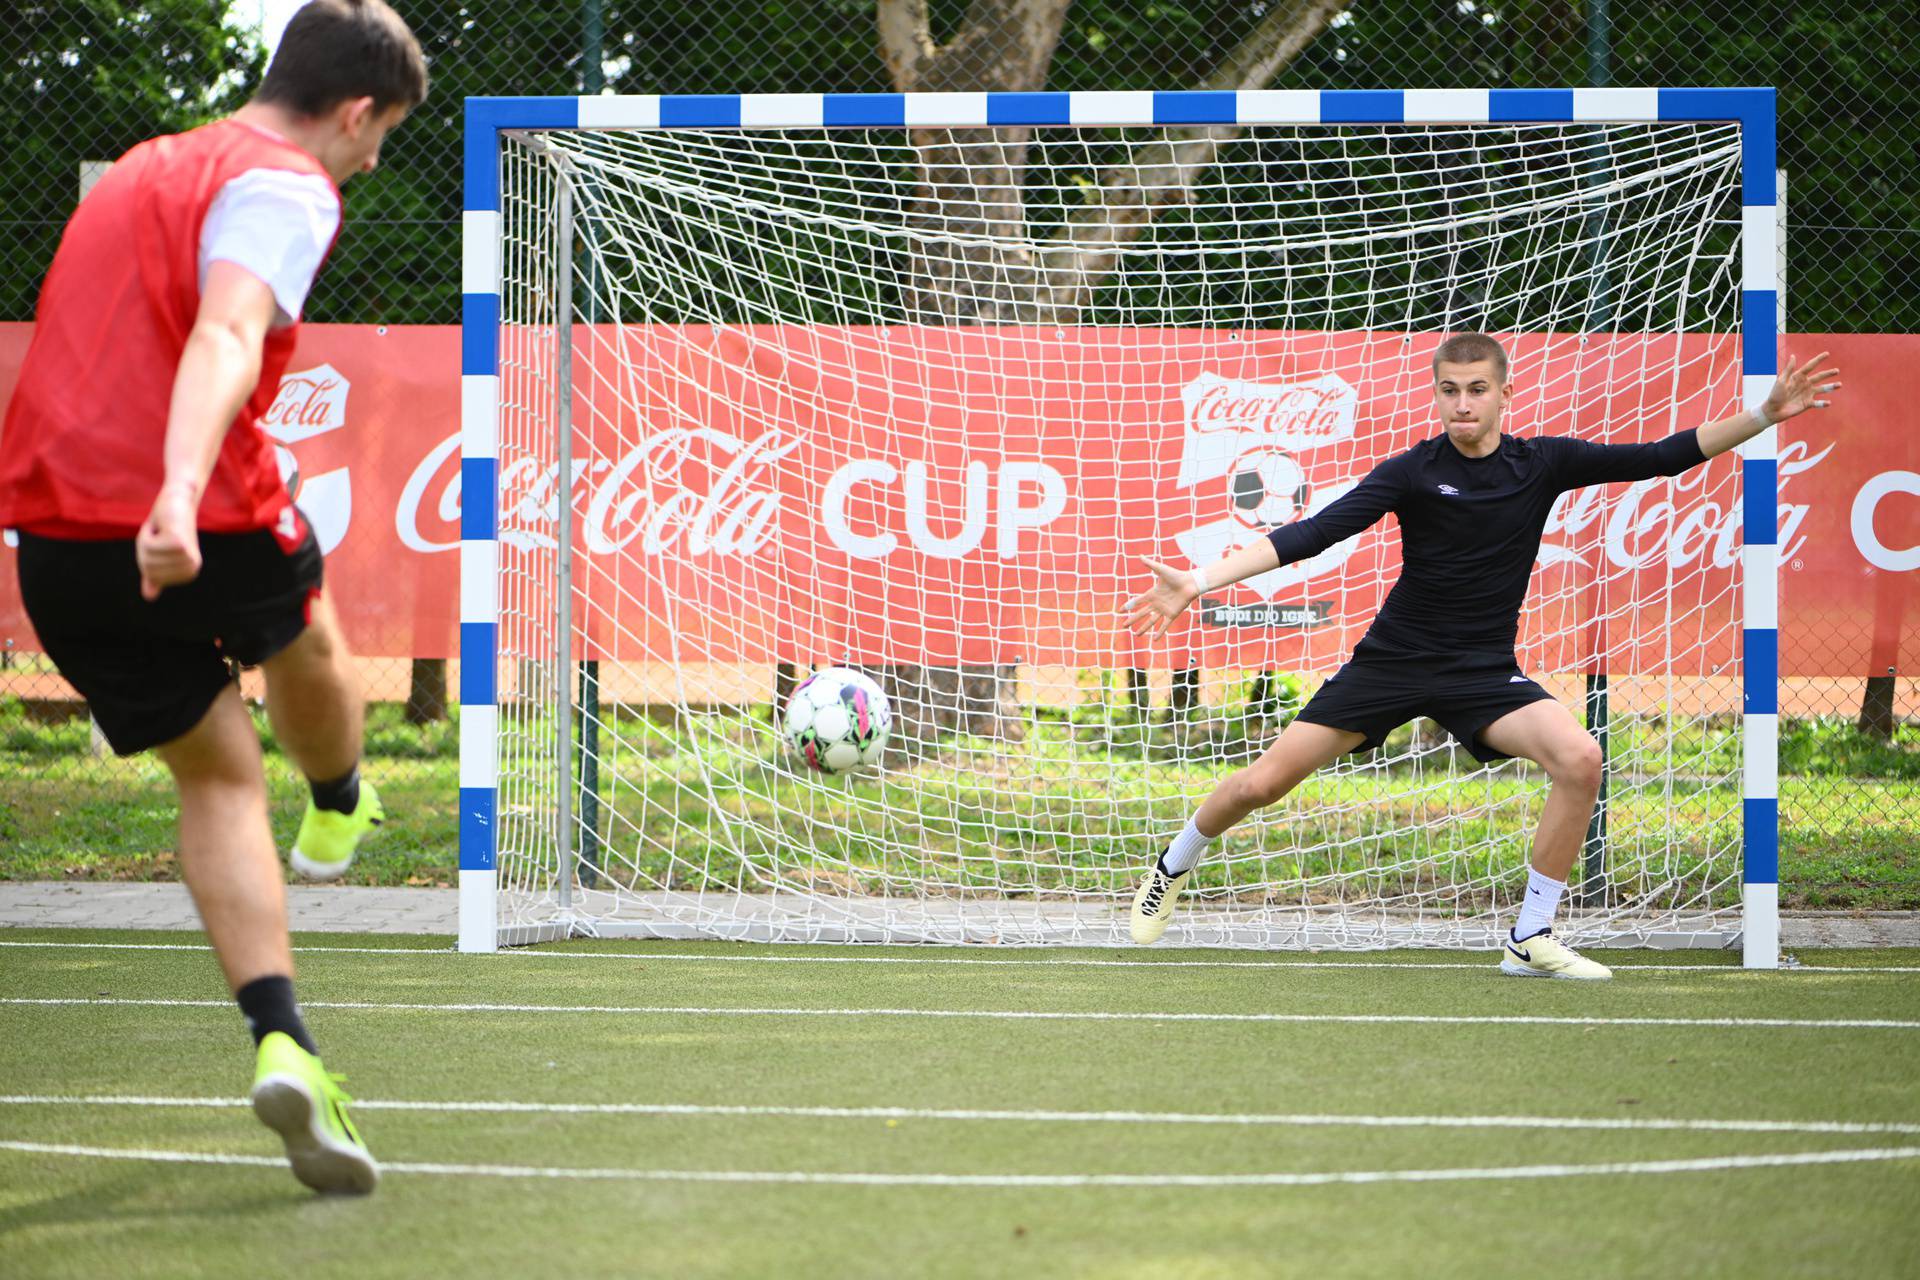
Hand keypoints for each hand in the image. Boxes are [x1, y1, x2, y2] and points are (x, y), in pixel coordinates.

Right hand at [136, 482, 202, 600]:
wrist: (178, 499)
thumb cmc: (166, 525)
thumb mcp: (158, 553)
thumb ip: (154, 574)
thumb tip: (149, 597)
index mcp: (187, 573)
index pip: (152, 577)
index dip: (147, 559)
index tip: (159, 544)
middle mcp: (191, 568)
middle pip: (149, 568)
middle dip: (145, 550)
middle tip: (158, 534)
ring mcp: (187, 556)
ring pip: (148, 557)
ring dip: (146, 541)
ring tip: (160, 530)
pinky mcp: (179, 542)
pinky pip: (149, 546)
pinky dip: (148, 533)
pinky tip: (161, 525)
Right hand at [1123, 558, 1198, 636]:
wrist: (1191, 582)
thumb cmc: (1176, 575)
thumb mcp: (1161, 569)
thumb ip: (1150, 564)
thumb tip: (1140, 556)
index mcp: (1152, 594)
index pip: (1137, 602)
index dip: (1128, 606)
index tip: (1119, 611)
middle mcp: (1156, 603)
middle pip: (1141, 614)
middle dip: (1132, 620)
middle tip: (1123, 626)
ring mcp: (1164, 610)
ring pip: (1151, 621)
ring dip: (1143, 628)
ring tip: (1136, 635)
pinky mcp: (1172, 614)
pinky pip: (1164, 625)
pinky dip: (1160, 632)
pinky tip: (1155, 640)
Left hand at [1762, 351, 1840, 423]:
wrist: (1773, 410)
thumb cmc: (1775, 395)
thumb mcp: (1781, 381)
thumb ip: (1788, 370)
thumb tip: (1793, 356)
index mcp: (1798, 377)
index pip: (1810, 366)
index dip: (1818, 360)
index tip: (1827, 354)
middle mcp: (1805, 384)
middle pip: (1819, 377)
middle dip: (1828, 373)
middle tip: (1837, 370)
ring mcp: (1807, 394)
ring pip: (1822, 389)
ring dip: (1831, 387)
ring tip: (1839, 384)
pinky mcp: (1808, 404)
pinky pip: (1818, 403)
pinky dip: (1823, 403)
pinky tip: (1828, 402)